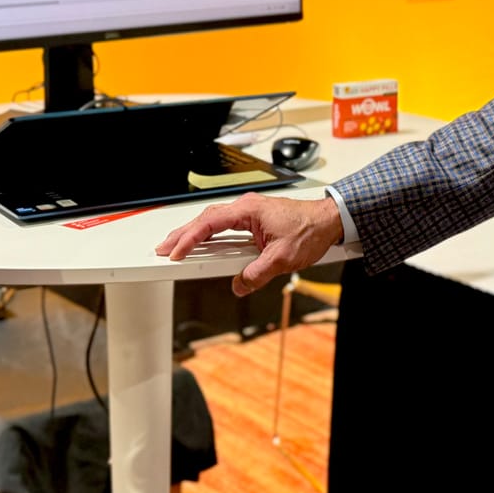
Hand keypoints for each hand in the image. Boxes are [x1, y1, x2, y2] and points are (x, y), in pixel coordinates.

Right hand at [155, 193, 343, 295]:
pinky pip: (225, 228)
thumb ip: (257, 273)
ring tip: (176, 249)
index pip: (210, 224)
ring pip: (213, 223)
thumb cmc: (310, 230)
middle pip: (205, 220)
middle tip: (163, 249)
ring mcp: (250, 213)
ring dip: (194, 236)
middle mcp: (246, 208)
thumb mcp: (282, 258)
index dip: (189, 239)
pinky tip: (203, 247)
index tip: (175, 253)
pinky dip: (210, 237)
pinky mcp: (254, 221)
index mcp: (249, 210)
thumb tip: (239, 284)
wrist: (330, 221)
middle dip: (182, 235)